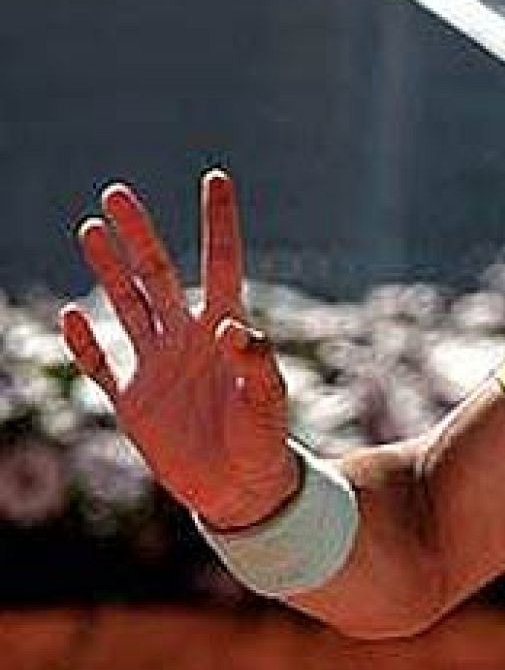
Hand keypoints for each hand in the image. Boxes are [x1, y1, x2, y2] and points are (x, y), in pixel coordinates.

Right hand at [58, 170, 297, 529]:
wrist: (241, 491)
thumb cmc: (266, 443)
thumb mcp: (269, 401)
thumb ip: (257, 362)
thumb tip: (233, 328)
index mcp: (225, 329)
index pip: (221, 262)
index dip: (218, 221)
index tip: (216, 178)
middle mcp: (187, 338)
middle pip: (156, 273)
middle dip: (137, 233)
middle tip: (116, 193)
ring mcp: (156, 365)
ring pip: (126, 305)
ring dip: (107, 269)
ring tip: (90, 228)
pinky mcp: (132, 400)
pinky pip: (101, 363)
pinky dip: (83, 342)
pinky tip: (70, 314)